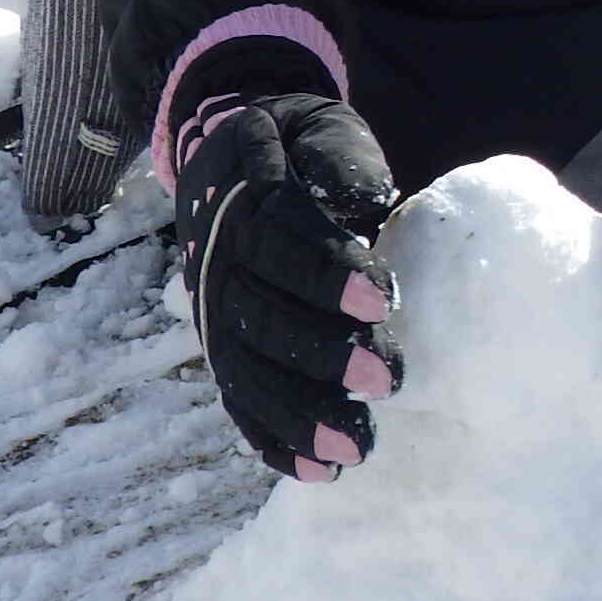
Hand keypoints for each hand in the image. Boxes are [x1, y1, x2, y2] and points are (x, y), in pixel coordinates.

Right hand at [171, 87, 404, 479]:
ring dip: (300, 413)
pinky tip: (319, 472)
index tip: (382, 300)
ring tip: (359, 448)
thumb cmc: (299, 146)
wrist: (231, 156)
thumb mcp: (319, 128)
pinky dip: (273, 438)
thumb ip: (339, 159)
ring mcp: (212, 309)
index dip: (327, 272)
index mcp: (243, 197)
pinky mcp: (221, 345)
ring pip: (245, 369)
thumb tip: (367, 200)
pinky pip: (238, 399)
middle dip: (322, 353)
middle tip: (389, 381)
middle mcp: (216, 260)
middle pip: (260, 315)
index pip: (280, 239)